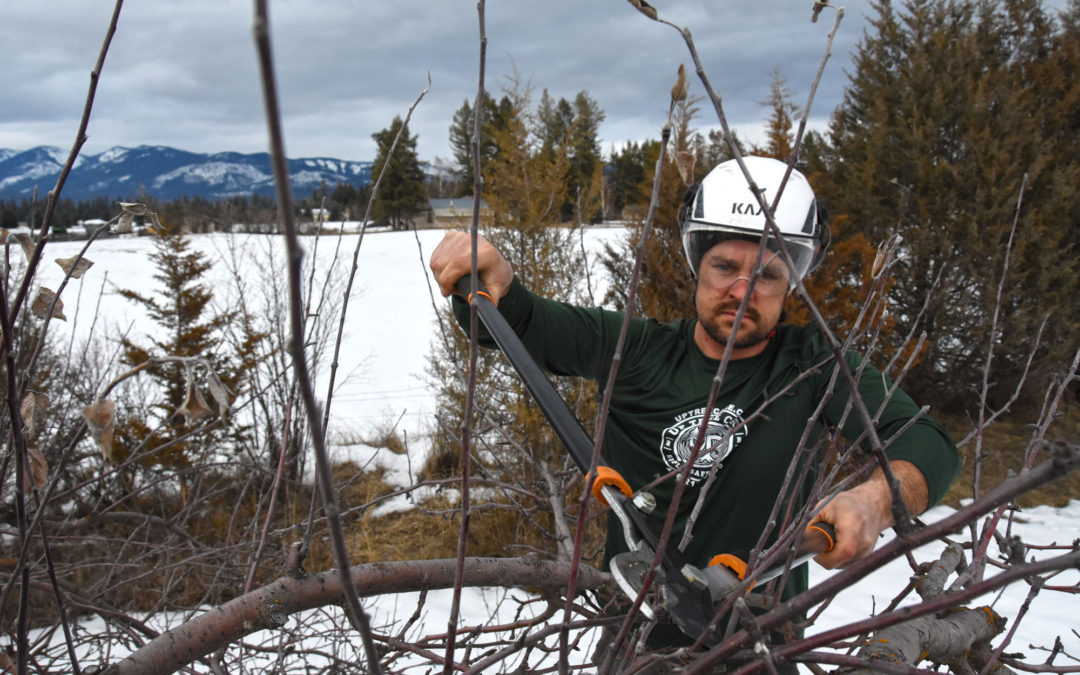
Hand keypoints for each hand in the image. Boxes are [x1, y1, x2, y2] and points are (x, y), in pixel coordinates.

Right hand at [429, 231, 513, 303]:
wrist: (494, 262)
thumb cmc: (495, 278)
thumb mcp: (495, 291)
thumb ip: (488, 301)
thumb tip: (482, 311)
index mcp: (486, 253)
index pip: (458, 264)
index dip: (448, 281)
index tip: (447, 293)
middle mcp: (471, 241)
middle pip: (443, 263)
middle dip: (443, 282)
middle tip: (452, 290)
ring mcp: (460, 236)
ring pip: (436, 262)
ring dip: (440, 276)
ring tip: (454, 281)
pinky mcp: (451, 236)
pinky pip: (435, 257)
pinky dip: (439, 268)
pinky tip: (450, 271)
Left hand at [811, 460, 928, 568]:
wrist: (873, 505)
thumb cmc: (848, 504)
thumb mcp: (824, 507)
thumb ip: (811, 526)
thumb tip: (799, 543)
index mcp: (853, 526)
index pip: (841, 553)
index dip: (823, 555)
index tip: (816, 546)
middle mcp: (863, 542)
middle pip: (837, 562)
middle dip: (825, 554)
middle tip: (823, 538)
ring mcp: (867, 552)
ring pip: (840, 564)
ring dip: (832, 555)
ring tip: (834, 536)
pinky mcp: (866, 557)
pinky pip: (846, 563)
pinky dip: (839, 555)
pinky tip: (841, 541)